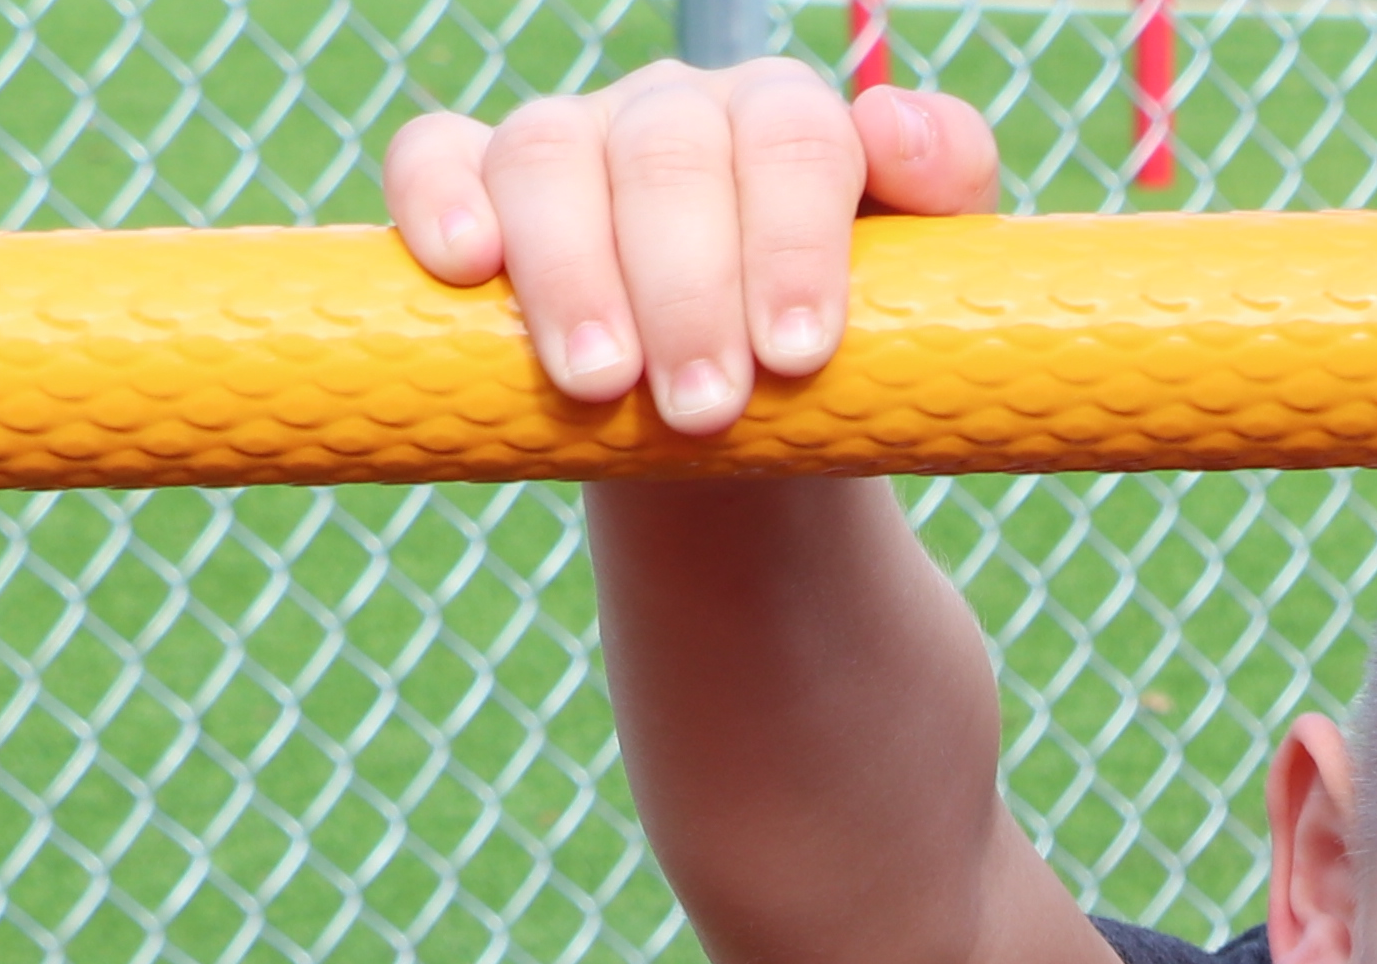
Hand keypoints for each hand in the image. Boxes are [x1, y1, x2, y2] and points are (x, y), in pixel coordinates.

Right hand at [384, 64, 1005, 436]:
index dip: (793, 242)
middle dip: (688, 288)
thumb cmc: (835, 356)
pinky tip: (466, 266)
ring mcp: (569, 143)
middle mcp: (673, 112)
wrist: (736, 437)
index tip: (798, 357)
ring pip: (549, 155)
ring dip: (572, 272)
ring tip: (599, 385)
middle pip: (668, 154)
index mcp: (784, 121)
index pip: (793, 139)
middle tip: (707, 410)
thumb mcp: (920, 288)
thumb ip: (943, 188)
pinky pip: (433, 157)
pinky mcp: (474, 185)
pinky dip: (438, 200)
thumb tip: (891, 124)